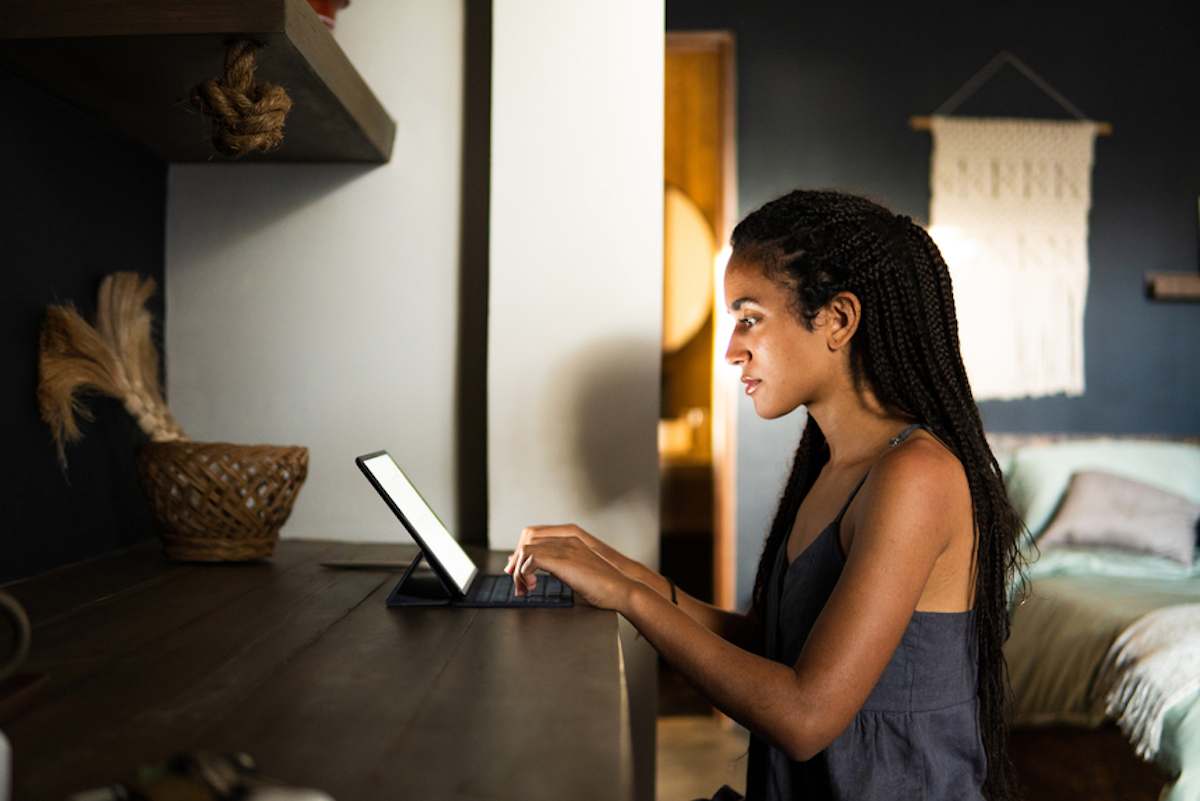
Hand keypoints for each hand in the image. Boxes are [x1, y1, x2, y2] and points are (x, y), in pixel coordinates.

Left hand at [504, 524, 619, 591]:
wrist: (622, 589)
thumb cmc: (603, 585)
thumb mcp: (577, 570)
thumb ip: (557, 565)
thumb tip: (533, 570)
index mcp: (571, 538)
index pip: (534, 533)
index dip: (521, 551)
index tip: (517, 570)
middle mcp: (567, 538)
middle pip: (527, 537)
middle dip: (516, 560)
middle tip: (517, 582)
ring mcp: (565, 547)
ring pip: (526, 548)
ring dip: (519, 570)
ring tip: (525, 588)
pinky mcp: (563, 560)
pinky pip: (532, 558)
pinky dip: (526, 573)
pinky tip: (533, 586)